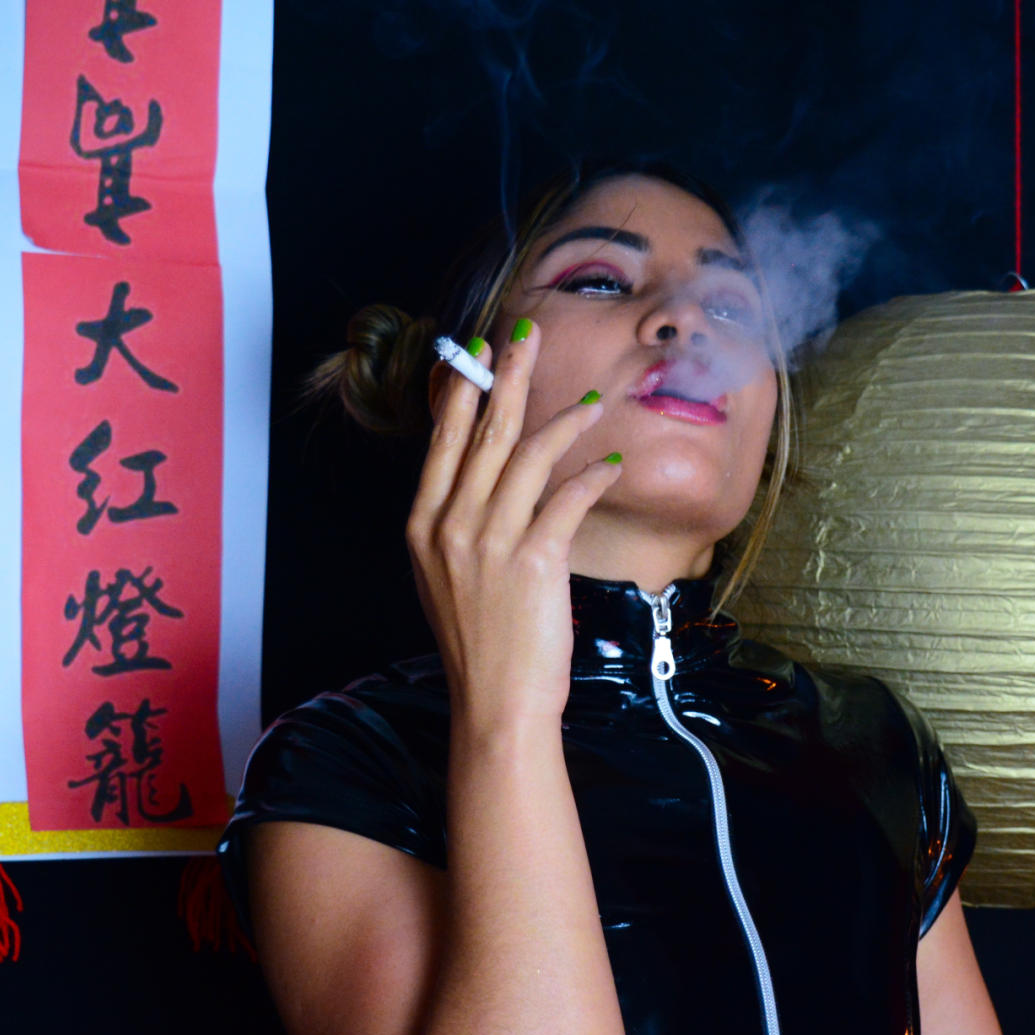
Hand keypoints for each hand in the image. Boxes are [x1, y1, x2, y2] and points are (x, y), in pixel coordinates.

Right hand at [407, 324, 622, 738]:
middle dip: (507, 375)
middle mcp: (450, 525)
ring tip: (594, 399)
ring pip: (529, 456)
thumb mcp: (447, 577)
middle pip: (484, 432)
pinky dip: (591, 476)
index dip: (462, 390)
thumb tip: (483, 482)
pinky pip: (566, 499)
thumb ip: (458, 527)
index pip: (443, 440)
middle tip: (526, 332)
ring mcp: (489, 542)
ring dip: (565, 420)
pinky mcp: (534, 561)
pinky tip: (610, 464)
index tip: (475, 350)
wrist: (496, 702)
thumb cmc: (480, 644)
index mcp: (423, 525)